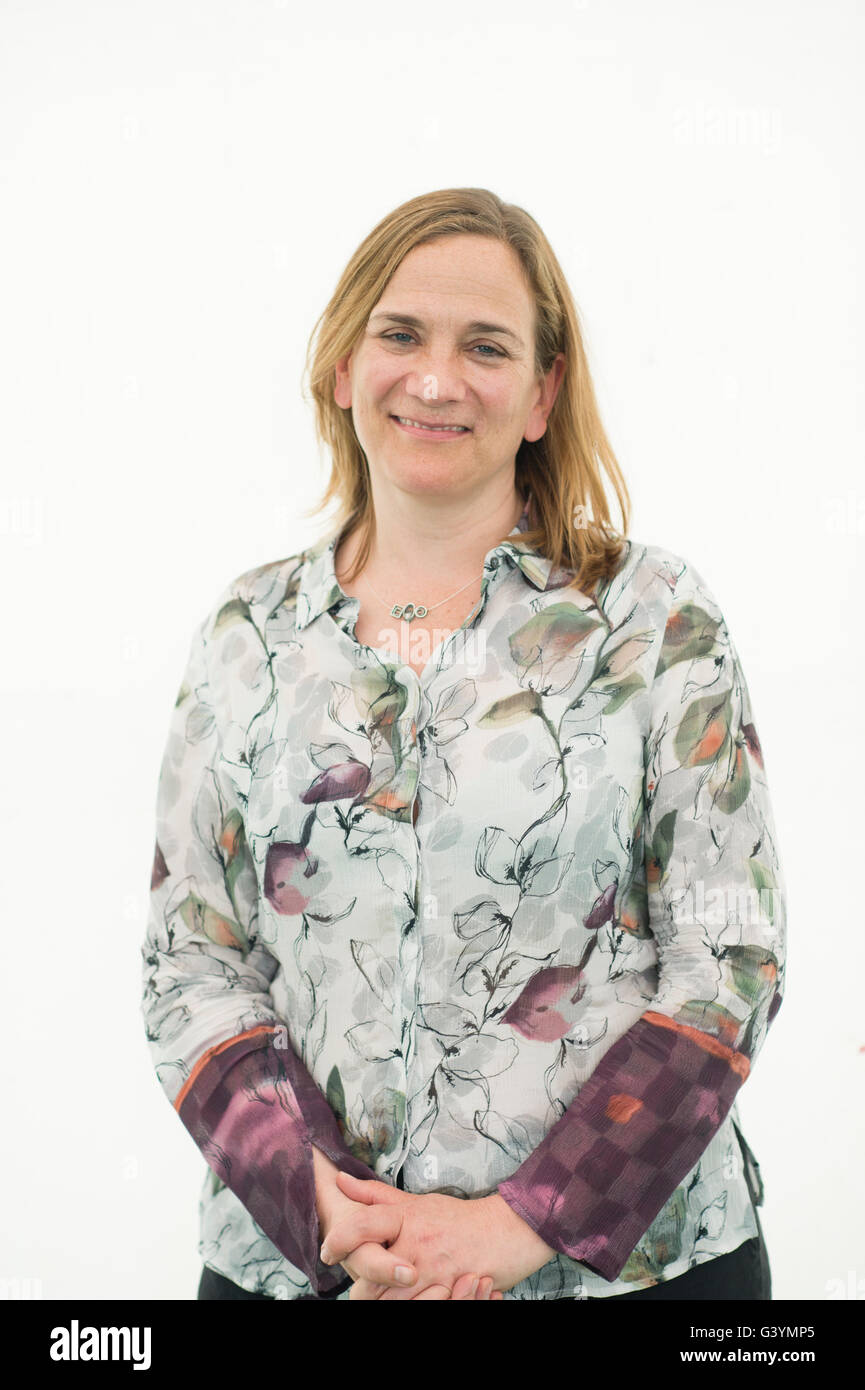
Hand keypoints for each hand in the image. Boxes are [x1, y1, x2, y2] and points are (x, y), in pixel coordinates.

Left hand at [316, 1156, 496, 1298]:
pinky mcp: (449, 1291)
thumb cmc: (458, 1219)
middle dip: (358, 1284)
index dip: (339, 1239)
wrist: (505, 1232)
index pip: (363, 1225)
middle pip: (370, 1273)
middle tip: (356, 1283)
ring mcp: (434, 1271)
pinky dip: (407, 1306)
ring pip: (390, 1299)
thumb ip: (377, 1196)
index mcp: (408, 1217)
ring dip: (380, 1300)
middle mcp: (417, 1244)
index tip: (328, 1251)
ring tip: (379, 1295)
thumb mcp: (418, 1203)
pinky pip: (420, 1307)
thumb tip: (340, 1181)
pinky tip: (406, 1300)